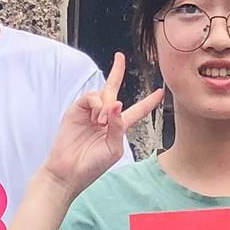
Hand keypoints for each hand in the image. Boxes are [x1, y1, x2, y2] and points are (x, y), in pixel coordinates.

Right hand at [42, 53, 163, 195]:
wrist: (69, 172)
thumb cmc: (92, 165)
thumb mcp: (114, 148)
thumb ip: (119, 126)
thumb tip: (116, 103)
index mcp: (118, 127)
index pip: (137, 110)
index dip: (149, 101)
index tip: (161, 91)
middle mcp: (104, 116)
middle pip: (113, 88)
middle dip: (117, 71)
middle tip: (120, 57)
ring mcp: (89, 112)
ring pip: (103, 94)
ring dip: (106, 105)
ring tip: (101, 122)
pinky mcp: (76, 111)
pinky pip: (90, 97)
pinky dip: (97, 104)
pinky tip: (96, 118)